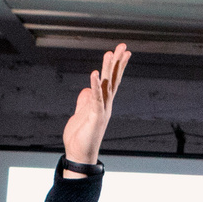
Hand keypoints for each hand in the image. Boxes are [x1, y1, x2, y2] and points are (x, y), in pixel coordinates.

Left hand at [61, 43, 130, 165]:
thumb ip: (84, 101)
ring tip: (110, 53)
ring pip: (107, 86)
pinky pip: (96, 98)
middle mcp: (106, 105)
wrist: (79, 155)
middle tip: (123, 46)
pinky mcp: (96, 116)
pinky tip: (95, 73)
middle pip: (113, 80)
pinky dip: (95, 85)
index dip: (117, 66)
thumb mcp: (80, 113)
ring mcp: (102, 110)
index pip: (112, 81)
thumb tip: (86, 89)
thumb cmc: (80, 137)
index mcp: (103, 103)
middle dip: (117, 63)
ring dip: (109, 70)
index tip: (123, 52)